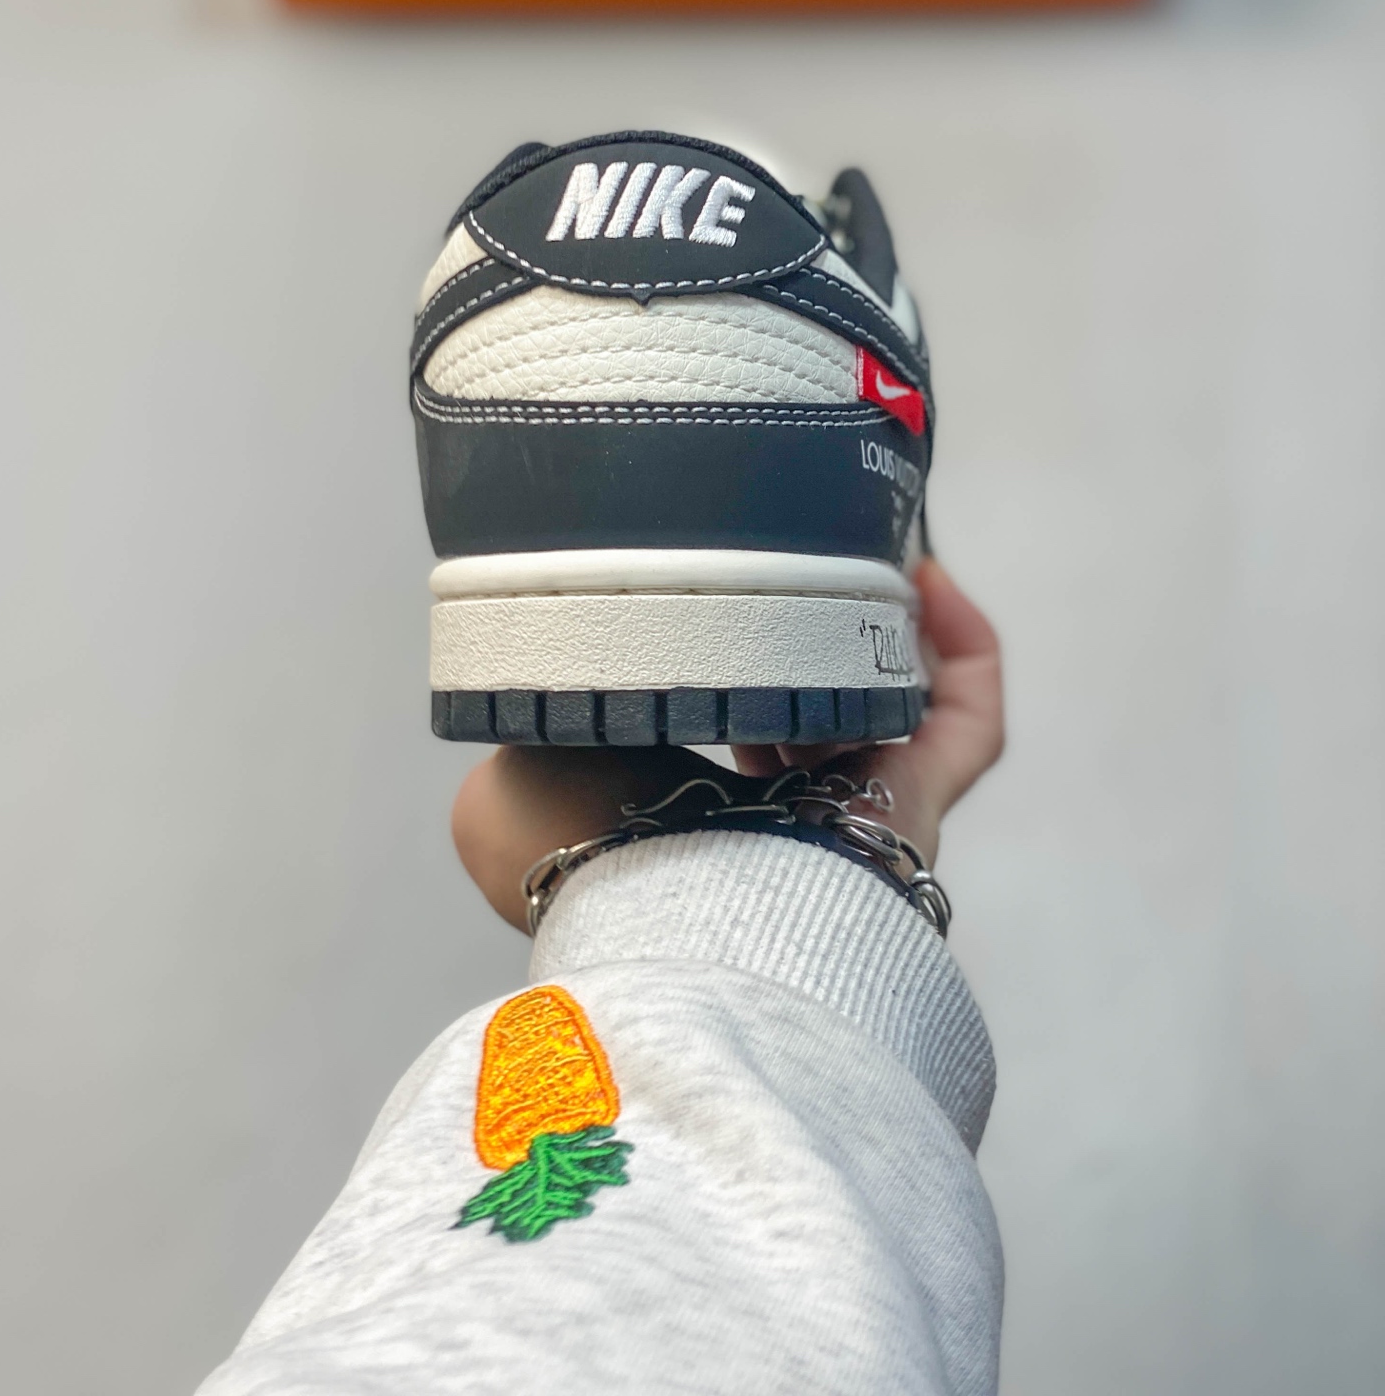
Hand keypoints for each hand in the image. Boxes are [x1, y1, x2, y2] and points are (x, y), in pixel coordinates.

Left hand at [452, 557, 1003, 932]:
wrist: (668, 916)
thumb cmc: (588, 864)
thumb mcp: (503, 793)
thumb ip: (519, 736)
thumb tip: (528, 702)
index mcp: (685, 823)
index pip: (720, 740)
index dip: (721, 669)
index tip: (703, 607)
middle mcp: (783, 824)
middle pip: (822, 717)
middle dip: (812, 642)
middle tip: (795, 571)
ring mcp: (861, 813)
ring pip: (898, 710)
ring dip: (883, 630)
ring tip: (857, 555)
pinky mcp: (923, 801)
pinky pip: (970, 718)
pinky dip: (961, 645)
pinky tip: (926, 578)